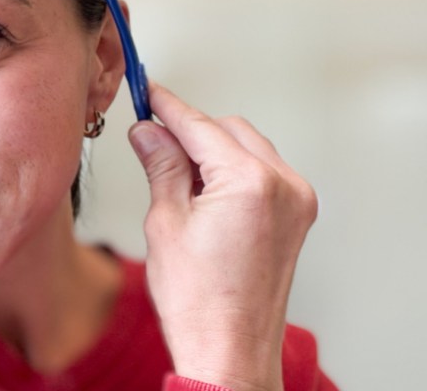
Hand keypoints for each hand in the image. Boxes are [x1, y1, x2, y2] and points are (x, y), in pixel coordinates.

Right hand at [128, 82, 317, 390]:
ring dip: (212, 148)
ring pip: (248, 146)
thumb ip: (162, 165)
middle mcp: (283, 185)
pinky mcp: (296, 217)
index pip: (200, 126)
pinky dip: (232, 168)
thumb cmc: (198, 301)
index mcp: (249, 182)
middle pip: (228, 129)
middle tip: (151, 136)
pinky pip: (263, 171)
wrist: (229, 351)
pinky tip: (203, 187)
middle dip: (190, 129)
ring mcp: (295, 202)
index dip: (167, 106)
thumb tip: (148, 131)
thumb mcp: (165, 221)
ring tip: (173, 170)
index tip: (147, 91)